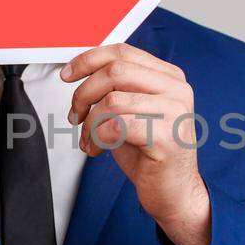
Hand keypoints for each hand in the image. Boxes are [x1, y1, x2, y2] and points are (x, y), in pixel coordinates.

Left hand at [62, 44, 211, 244]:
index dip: (88, 60)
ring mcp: (175, 113)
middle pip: (115, 71)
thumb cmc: (151, 154)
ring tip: (89, 139)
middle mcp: (176, 90)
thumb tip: (80, 70)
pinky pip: (116, 127)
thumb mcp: (134, 111)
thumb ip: (117, 88)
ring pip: (112, 100)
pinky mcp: (166, 138)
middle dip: (84, 93)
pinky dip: (97, 138)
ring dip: (90, 123)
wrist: (175, 192)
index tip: (67, 74)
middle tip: (76, 114)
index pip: (123, 52)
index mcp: (169, 78)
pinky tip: (97, 150)